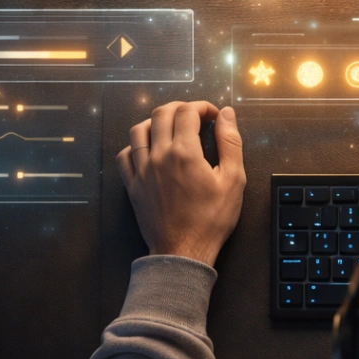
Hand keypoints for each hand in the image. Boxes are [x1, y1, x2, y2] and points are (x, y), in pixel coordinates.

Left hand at [116, 102, 245, 267]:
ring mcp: (141, 170)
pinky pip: (125, 155)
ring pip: (138, 129)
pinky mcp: (132, 185)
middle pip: (161, 114)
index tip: (213, 115)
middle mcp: (159, 156)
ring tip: (171, 127)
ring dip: (156, 121)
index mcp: (185, 152)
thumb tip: (226, 115)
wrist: (183, 251)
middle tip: (194, 115)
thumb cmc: (211, 220)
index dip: (203, 107)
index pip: (188, 112)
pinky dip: (136, 145)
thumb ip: (231, 143)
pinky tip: (149, 149)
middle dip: (180, 107)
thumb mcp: (233, 180)